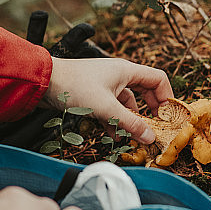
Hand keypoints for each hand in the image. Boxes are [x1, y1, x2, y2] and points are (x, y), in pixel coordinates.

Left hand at [42, 57, 173, 143]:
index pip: (158, 80)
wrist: (43, 82)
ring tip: (132, 138)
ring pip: (127, 104)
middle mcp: (119, 75)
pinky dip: (115, 121)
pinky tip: (114, 136)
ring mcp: (106, 85)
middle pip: (145, 93)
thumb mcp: (106, 108)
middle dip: (149, 112)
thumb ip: (130, 123)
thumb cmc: (74, 87)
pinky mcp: (94, 95)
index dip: (166, 98)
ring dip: (130, 120)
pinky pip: (112, 109)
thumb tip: (150, 137)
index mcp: (126, 71)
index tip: (167, 117)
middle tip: (153, 130)